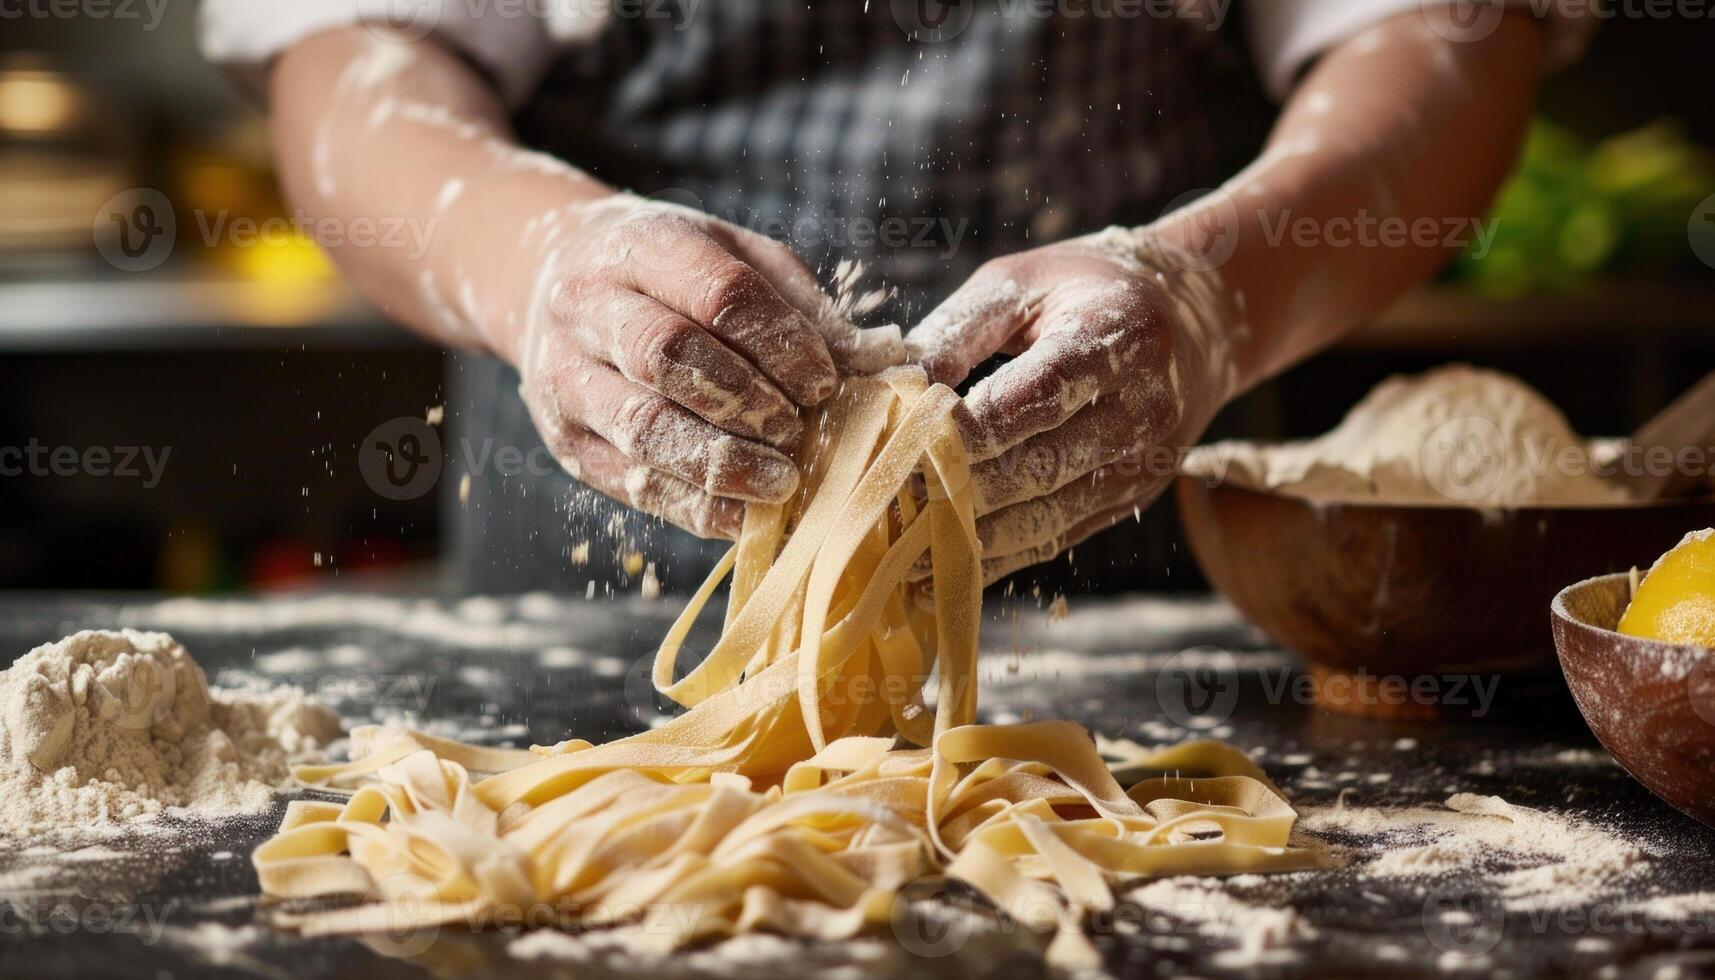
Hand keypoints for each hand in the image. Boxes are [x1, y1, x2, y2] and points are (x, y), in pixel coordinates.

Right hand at [499, 194, 902, 539]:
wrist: (552, 278)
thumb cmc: (673, 272)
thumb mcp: (737, 258)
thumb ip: (803, 307)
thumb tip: (887, 361)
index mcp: (644, 245)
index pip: (716, 292)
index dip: (779, 340)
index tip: (825, 380)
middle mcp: (590, 306)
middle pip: (667, 354)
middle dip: (745, 401)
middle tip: (798, 430)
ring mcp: (566, 375)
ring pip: (641, 425)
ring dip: (719, 462)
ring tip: (781, 481)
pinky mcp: (566, 439)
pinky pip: (629, 481)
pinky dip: (693, 506)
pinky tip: (745, 515)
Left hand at [907, 228, 1240, 583]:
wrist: (1198, 320)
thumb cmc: (1089, 290)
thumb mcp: (1024, 283)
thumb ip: (957, 331)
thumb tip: (890, 386)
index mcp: (1117, 339)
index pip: (1035, 397)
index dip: (965, 428)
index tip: (898, 444)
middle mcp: (1141, 410)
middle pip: (1038, 466)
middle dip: (954, 489)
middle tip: (879, 505)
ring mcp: (1141, 465)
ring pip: (1043, 516)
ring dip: (967, 539)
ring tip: (896, 553)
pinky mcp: (1129, 500)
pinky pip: (1055, 538)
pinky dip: (994, 560)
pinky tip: (937, 575)